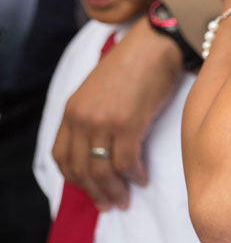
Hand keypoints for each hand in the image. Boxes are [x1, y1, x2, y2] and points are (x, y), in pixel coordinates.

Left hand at [53, 17, 179, 208]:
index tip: (89, 187)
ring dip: (113, 189)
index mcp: (72, 109)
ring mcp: (104, 121)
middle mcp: (82, 118)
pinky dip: (133, 175)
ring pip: (102, 170)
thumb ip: (92, 114)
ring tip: (125, 198)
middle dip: (94, 191)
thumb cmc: (135, 62)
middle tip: (109, 202)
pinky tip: (141, 177)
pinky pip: (126, 161)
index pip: (61, 156)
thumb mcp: (99, 88)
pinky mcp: (128, 123)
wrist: (157, 42)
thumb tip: (99, 145)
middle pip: (80, 169)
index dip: (74, 178)